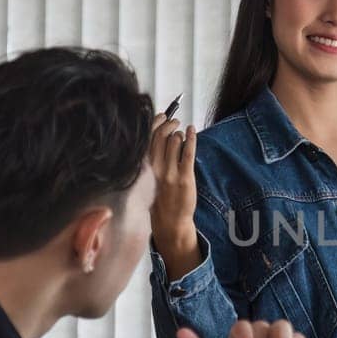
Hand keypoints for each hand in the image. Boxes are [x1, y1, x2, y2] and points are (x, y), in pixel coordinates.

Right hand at [149, 112, 200, 278]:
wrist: (169, 221)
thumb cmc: (158, 198)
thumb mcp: (148, 177)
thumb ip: (150, 159)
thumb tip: (156, 137)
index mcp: (144, 167)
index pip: (147, 138)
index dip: (154, 123)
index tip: (161, 116)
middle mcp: (155, 168)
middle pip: (160, 136)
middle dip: (169, 124)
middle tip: (174, 121)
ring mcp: (170, 172)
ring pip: (174, 141)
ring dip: (179, 133)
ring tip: (182, 132)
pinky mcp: (184, 177)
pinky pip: (188, 152)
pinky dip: (191, 138)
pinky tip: (192, 131)